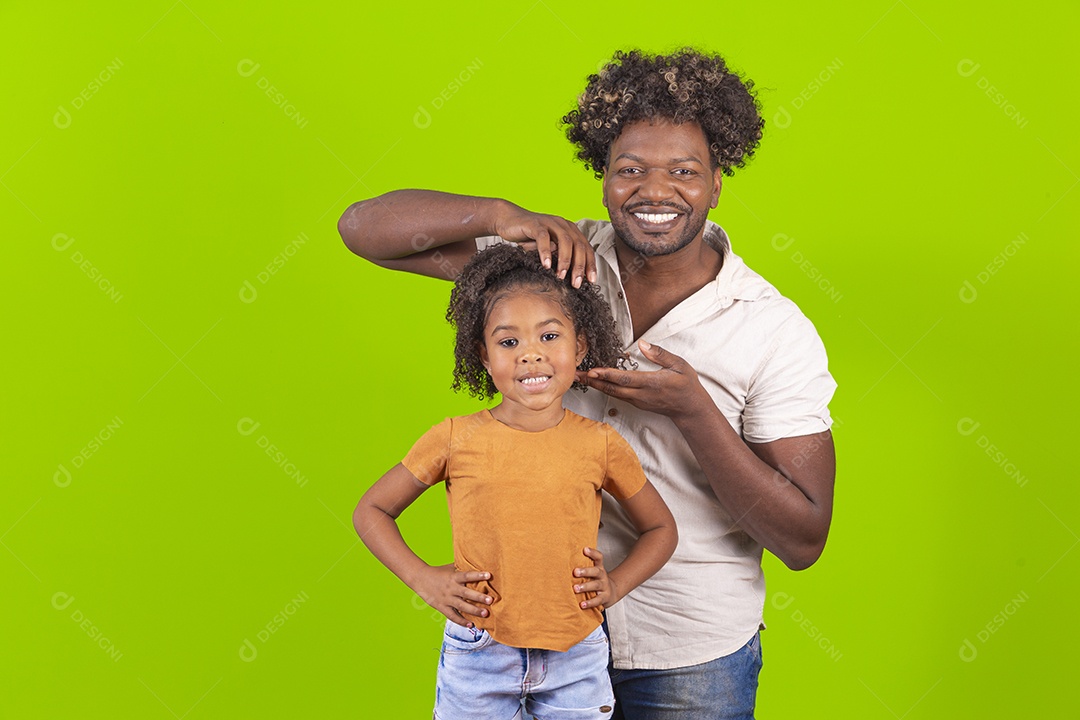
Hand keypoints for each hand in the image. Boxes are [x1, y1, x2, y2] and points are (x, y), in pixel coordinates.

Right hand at [414, 563, 493, 626]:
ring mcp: (446, 599)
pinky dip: (461, 621)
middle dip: (479, 597)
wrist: (420, 578)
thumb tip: (479, 563)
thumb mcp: (450, 568)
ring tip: (485, 613)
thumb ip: (463, 568)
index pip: (467, 575)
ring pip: (461, 606)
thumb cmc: (439, 572)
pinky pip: (452, 616)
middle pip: (466, 593)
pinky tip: (471, 624)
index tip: (489, 575)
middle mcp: (451, 588)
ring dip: (474, 610)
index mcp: (453, 577)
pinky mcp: (442, 607)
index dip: (478, 575)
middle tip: (490, 600)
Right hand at [493, 204, 595, 287]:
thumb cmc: (530, 237)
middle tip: (576, 283)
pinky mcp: (535, 224)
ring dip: (565, 260)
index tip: (592, 281)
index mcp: (570, 230)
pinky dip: (546, 251)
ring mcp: (550, 223)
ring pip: (565, 241)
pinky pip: (543, 237)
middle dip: (579, 266)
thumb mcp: (549, 248)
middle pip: (578, 245)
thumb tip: (573, 280)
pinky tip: (546, 265)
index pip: (586, 248)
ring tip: (561, 276)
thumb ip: (560, 258)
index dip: (590, 264)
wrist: (509, 220)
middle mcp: (563, 225)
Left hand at [573, 547, 621, 609]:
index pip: (598, 557)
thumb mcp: (592, 571)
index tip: (584, 549)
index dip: (593, 553)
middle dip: (585, 571)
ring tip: (575, 588)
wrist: (611, 593)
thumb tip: (562, 560)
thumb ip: (582, 566)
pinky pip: (597, 600)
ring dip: (585, 586)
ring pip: (596, 585)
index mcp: (599, 567)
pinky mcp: (605, 598)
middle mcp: (602, 575)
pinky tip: (582, 604)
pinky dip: (589, 603)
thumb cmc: (595, 580)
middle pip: (596, 571)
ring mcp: (604, 586)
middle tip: (575, 572)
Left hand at [582, 340, 709, 418]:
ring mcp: (638, 400)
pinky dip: (605, 389)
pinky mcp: (637, 403)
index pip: (625, 379)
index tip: (593, 370)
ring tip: (581, 378)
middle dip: (593, 381)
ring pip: (613, 393)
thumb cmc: (686, 385)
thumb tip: (643, 344)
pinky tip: (597, 383)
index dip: (607, 375)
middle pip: (613, 388)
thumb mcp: (679, 365)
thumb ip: (660, 354)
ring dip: (596, 386)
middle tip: (576, 374)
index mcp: (651, 383)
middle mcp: (642, 394)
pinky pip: (618, 396)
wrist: (690, 409)